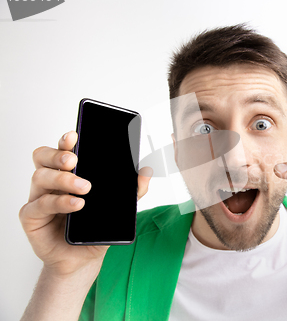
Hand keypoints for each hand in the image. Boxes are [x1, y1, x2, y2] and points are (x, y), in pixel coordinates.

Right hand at [19, 131, 151, 277]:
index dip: (66, 141)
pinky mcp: (31, 217)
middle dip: (58, 154)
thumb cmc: (95, 227)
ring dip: (64, 180)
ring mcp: (39, 197)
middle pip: (43, 157)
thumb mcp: (119, 207)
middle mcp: (51, 181)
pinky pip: (39, 205)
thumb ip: (133, 189)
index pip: (63, 149)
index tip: (75, 136)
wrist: (83, 259)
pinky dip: (59, 202)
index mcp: (69, 172)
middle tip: (74, 160)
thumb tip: (146, 170)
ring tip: (85, 188)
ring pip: (40, 177)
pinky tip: (75, 205)